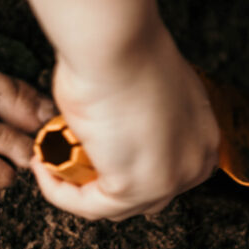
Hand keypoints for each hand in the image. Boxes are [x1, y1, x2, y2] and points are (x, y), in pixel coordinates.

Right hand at [33, 24, 218, 219]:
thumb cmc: (128, 50)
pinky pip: (89, 206)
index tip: (96, 158)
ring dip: (79, 188)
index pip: (171, 174)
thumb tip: (112, 133)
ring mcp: (171, 180)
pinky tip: (44, 168)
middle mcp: (196, 162)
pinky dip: (60, 191)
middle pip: (147, 197)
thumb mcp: (147, 90)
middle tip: (70, 161)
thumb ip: (141, 119)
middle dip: (106, 184)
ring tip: (53, 162)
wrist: (116, 42)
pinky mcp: (135, 187)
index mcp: (204, 136)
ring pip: (117, 207)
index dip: (129, 169)